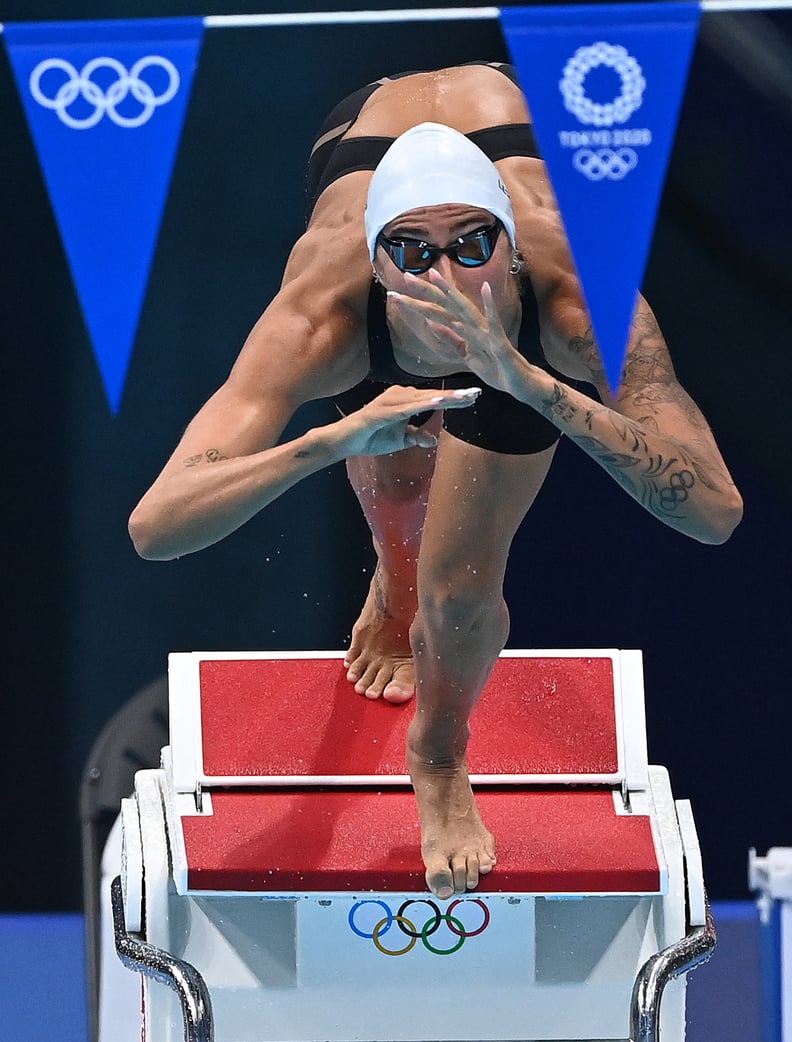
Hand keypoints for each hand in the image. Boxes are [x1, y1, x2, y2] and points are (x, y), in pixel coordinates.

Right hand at [334, 384, 480, 456]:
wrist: (345, 441)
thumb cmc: (371, 438)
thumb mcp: (400, 440)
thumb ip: (416, 437)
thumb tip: (433, 440)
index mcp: (405, 401)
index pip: (434, 400)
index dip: (454, 400)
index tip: (473, 398)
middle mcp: (399, 396)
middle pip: (432, 396)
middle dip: (455, 397)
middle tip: (476, 394)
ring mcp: (391, 402)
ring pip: (423, 400)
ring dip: (444, 399)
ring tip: (464, 398)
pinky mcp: (382, 411)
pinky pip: (407, 408)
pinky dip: (423, 405)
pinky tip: (439, 402)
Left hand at [386, 270, 525, 393]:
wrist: (518, 383)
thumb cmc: (495, 369)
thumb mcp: (466, 354)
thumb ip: (451, 339)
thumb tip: (432, 324)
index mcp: (465, 329)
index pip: (438, 311)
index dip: (419, 301)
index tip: (399, 290)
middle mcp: (474, 325)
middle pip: (444, 305)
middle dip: (424, 292)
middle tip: (403, 277)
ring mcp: (486, 331)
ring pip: (462, 309)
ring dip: (448, 293)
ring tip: (433, 276)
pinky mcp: (499, 341)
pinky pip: (493, 322)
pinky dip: (490, 306)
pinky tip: (486, 289)